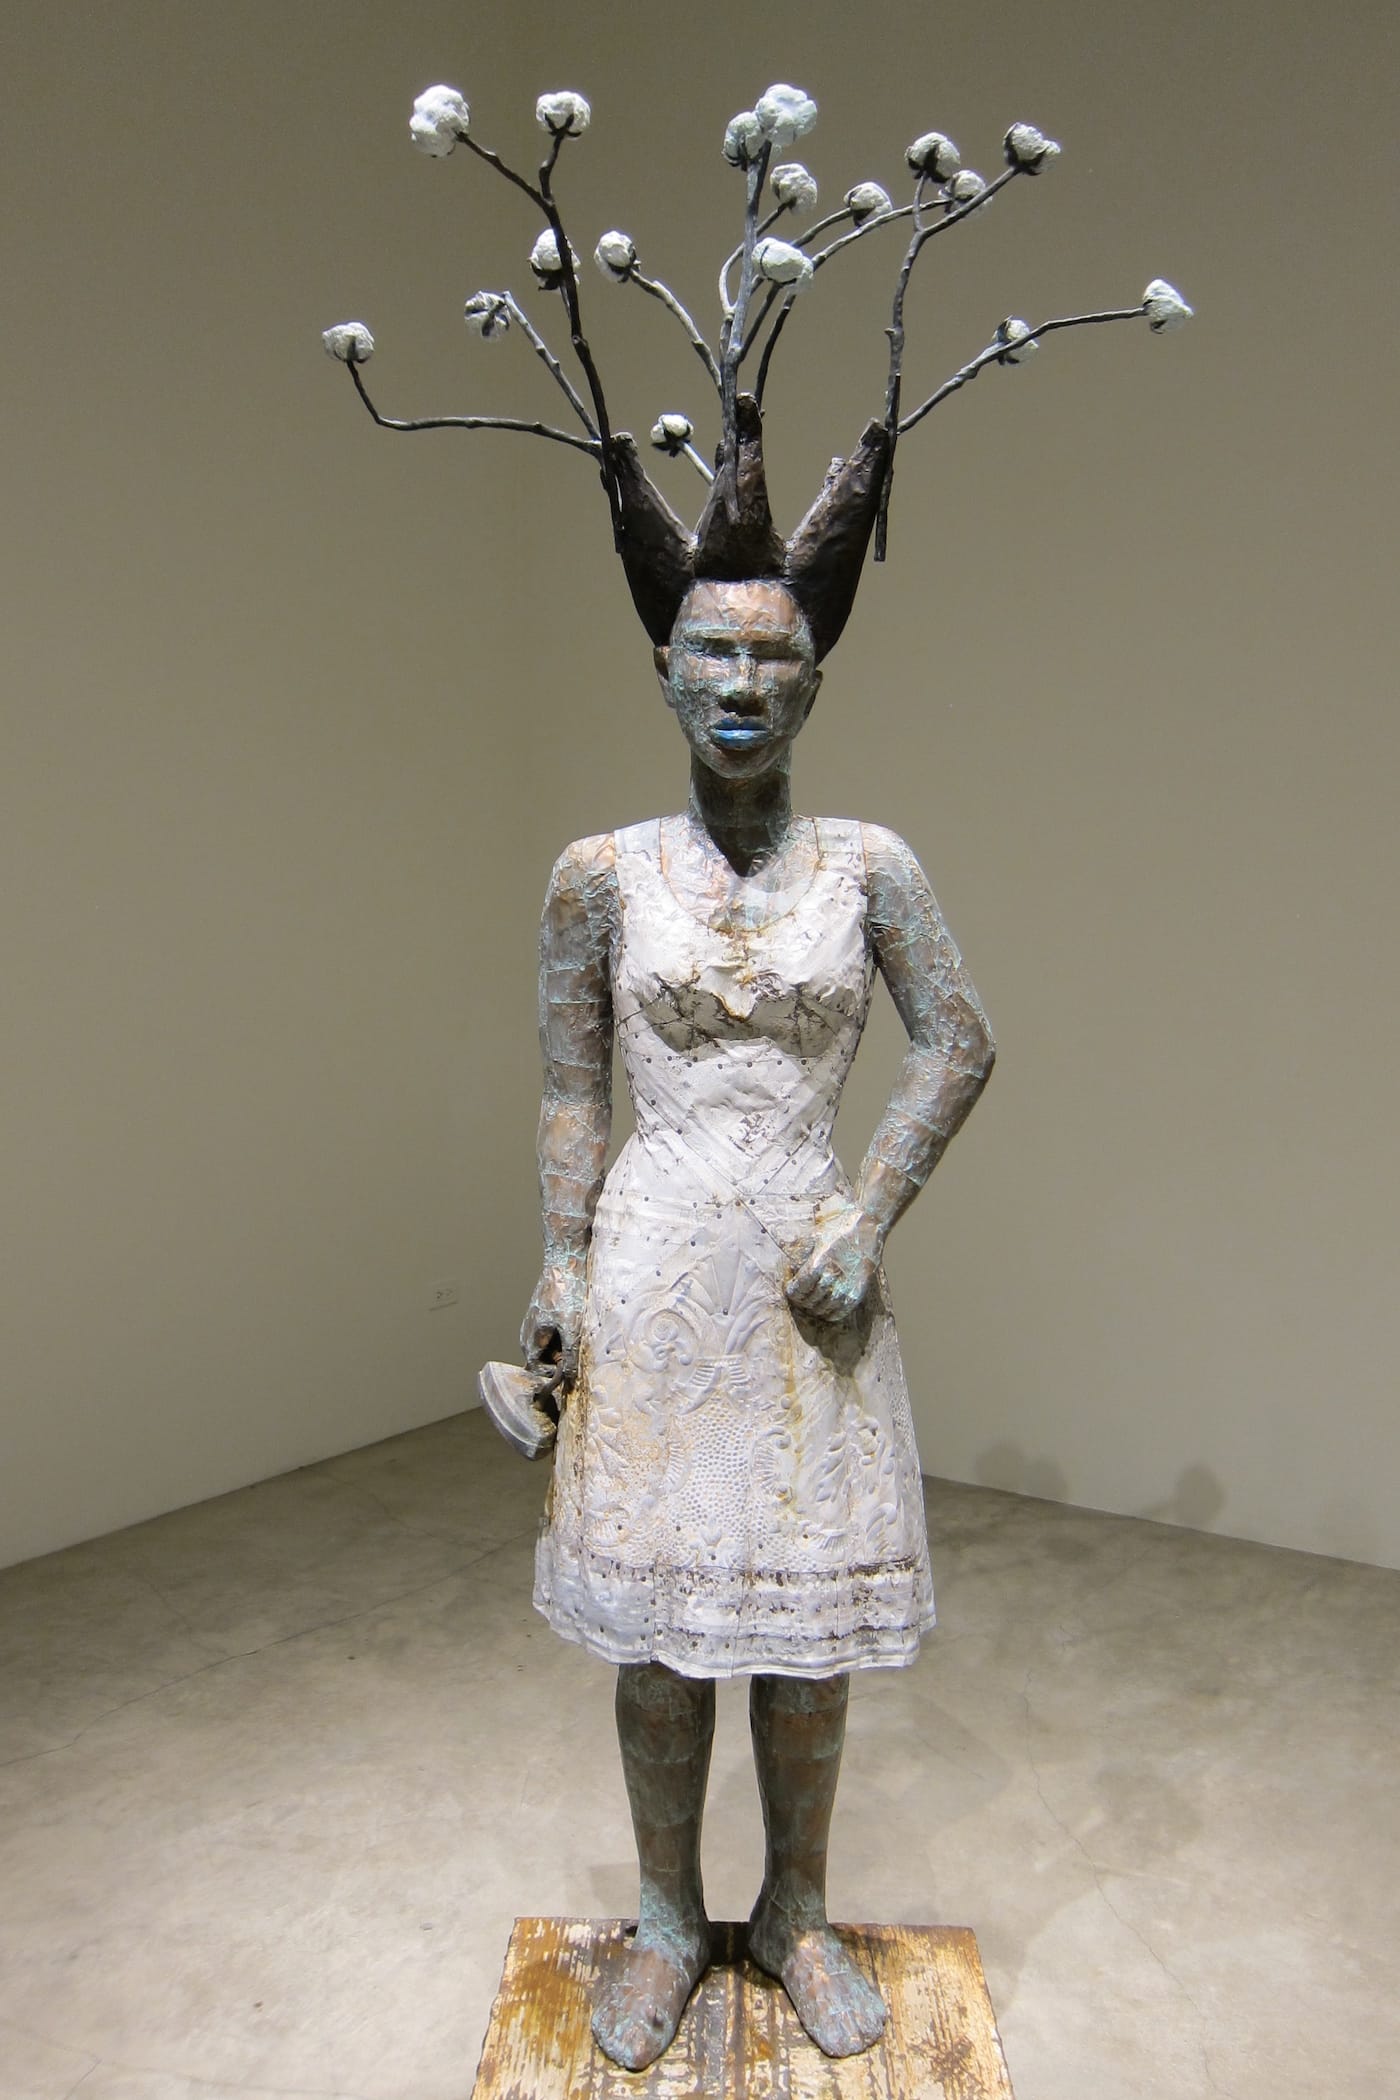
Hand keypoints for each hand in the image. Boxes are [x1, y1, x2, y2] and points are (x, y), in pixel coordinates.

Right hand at [520, 1258, 585, 1378]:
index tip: (571, 1366)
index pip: (537, 1372)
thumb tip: (567, 1376)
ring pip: (548, 1347)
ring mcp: (533, 1325)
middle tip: (576, 1349)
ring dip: (562, 1347)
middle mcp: (527, 1335)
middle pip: (543, 1360)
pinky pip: (550, 1335)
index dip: (554, 1374)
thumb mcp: (572, 1328)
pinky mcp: (541, 1316)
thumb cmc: (567, 1293)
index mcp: (530, 1342)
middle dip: (560, 1360)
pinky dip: (562, 1335)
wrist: (564, 1262)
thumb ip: (569, 1355)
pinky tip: (574, 1324)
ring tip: (576, 1334)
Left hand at [785, 1200, 882, 1323]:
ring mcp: (847, 1285)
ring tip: (811, 1304)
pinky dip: (831, 1315)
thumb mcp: (814, 1236)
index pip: (798, 1288)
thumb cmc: (837, 1228)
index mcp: (819, 1261)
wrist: (867, 1226)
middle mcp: (832, 1275)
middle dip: (801, 1301)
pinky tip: (826, 1309)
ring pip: (824, 1308)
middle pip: (809, 1300)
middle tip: (799, 1298)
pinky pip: (841, 1312)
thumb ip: (801, 1254)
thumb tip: (791, 1269)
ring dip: (814, 1309)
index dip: (791, 1292)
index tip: (790, 1289)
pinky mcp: (858, 1291)